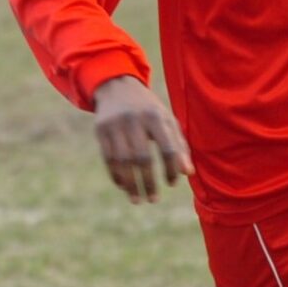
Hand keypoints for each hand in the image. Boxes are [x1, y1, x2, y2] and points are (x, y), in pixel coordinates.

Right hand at [92, 76, 193, 203]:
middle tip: (154, 200)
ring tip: (138, 200)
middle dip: (149, 182)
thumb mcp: (166, 120)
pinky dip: (116, 175)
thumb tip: (187, 173)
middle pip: (142, 158)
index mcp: (155, 116)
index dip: (171, 168)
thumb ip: (179, 145)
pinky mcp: (100, 130)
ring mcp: (115, 125)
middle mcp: (134, 119)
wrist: (117, 86)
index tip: (172, 184)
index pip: (167, 147)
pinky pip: (108, 159)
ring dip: (130, 184)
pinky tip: (124, 186)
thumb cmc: (148, 109)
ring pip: (122, 162)